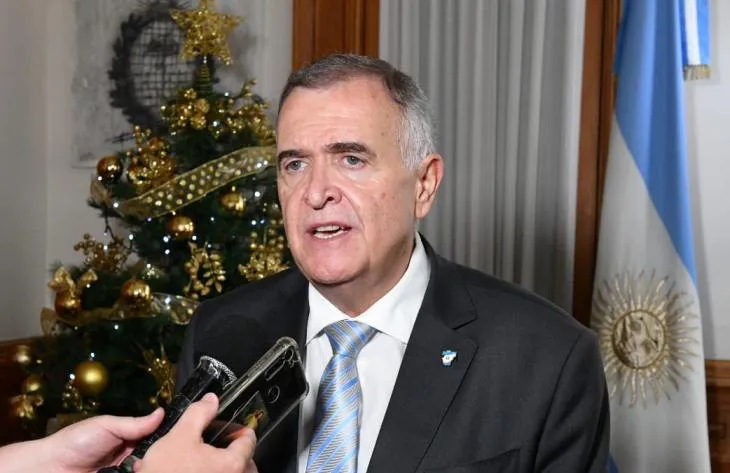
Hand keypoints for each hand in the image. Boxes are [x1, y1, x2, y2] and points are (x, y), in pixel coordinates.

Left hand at [0, 408, 163, 472]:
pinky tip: (141, 471)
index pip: (153, 439)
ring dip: (148, 467)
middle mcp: (127, 458)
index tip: (178, 436)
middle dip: (158, 456)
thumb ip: (135, 424)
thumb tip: (162, 412)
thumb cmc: (76, 441)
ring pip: (144, 469)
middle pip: (152, 457)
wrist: (50, 468)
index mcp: (127, 440)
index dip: (164, 438)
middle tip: (166, 455)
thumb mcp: (107, 426)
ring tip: (149, 465)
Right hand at [134, 393, 257, 472]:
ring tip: (202, 458)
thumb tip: (212, 399)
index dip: (236, 427)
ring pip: (233, 472)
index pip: (249, 439)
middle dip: (231, 447)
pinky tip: (197, 470)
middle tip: (214, 442)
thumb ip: (199, 414)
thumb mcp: (180, 436)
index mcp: (234, 463)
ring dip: (223, 464)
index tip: (224, 426)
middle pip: (245, 459)